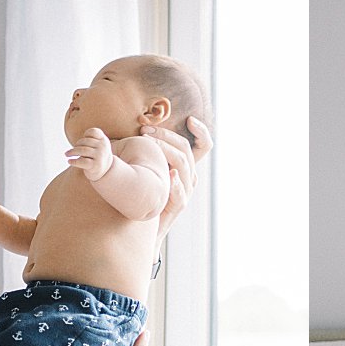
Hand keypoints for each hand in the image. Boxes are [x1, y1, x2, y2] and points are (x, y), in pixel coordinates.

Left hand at [65, 127, 113, 179]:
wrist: (105, 171)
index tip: (82, 141)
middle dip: (76, 145)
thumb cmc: (96, 156)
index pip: (94, 132)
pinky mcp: (96, 165)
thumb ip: (89, 140)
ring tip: (67, 154)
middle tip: (72, 150)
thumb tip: (74, 148)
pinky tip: (69, 161)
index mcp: (103, 140)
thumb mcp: (97, 145)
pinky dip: (74, 161)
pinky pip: (82, 161)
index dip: (86, 134)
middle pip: (85, 141)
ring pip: (82, 150)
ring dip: (72, 152)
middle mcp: (103, 147)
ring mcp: (100, 156)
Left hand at [144, 117, 207, 232]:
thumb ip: (150, 151)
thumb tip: (141, 126)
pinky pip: (181, 194)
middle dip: (167, 136)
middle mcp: (189, 177)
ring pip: (183, 166)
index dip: (201, 132)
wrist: (144, 225)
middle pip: (187, 150)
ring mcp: (185, 191)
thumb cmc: (144, 191)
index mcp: (186, 166)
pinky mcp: (178, 206)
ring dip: (166, 151)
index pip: (203, 146)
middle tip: (145, 130)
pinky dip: (176, 184)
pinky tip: (170, 175)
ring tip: (148, 142)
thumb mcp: (151, 167)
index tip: (190, 119)